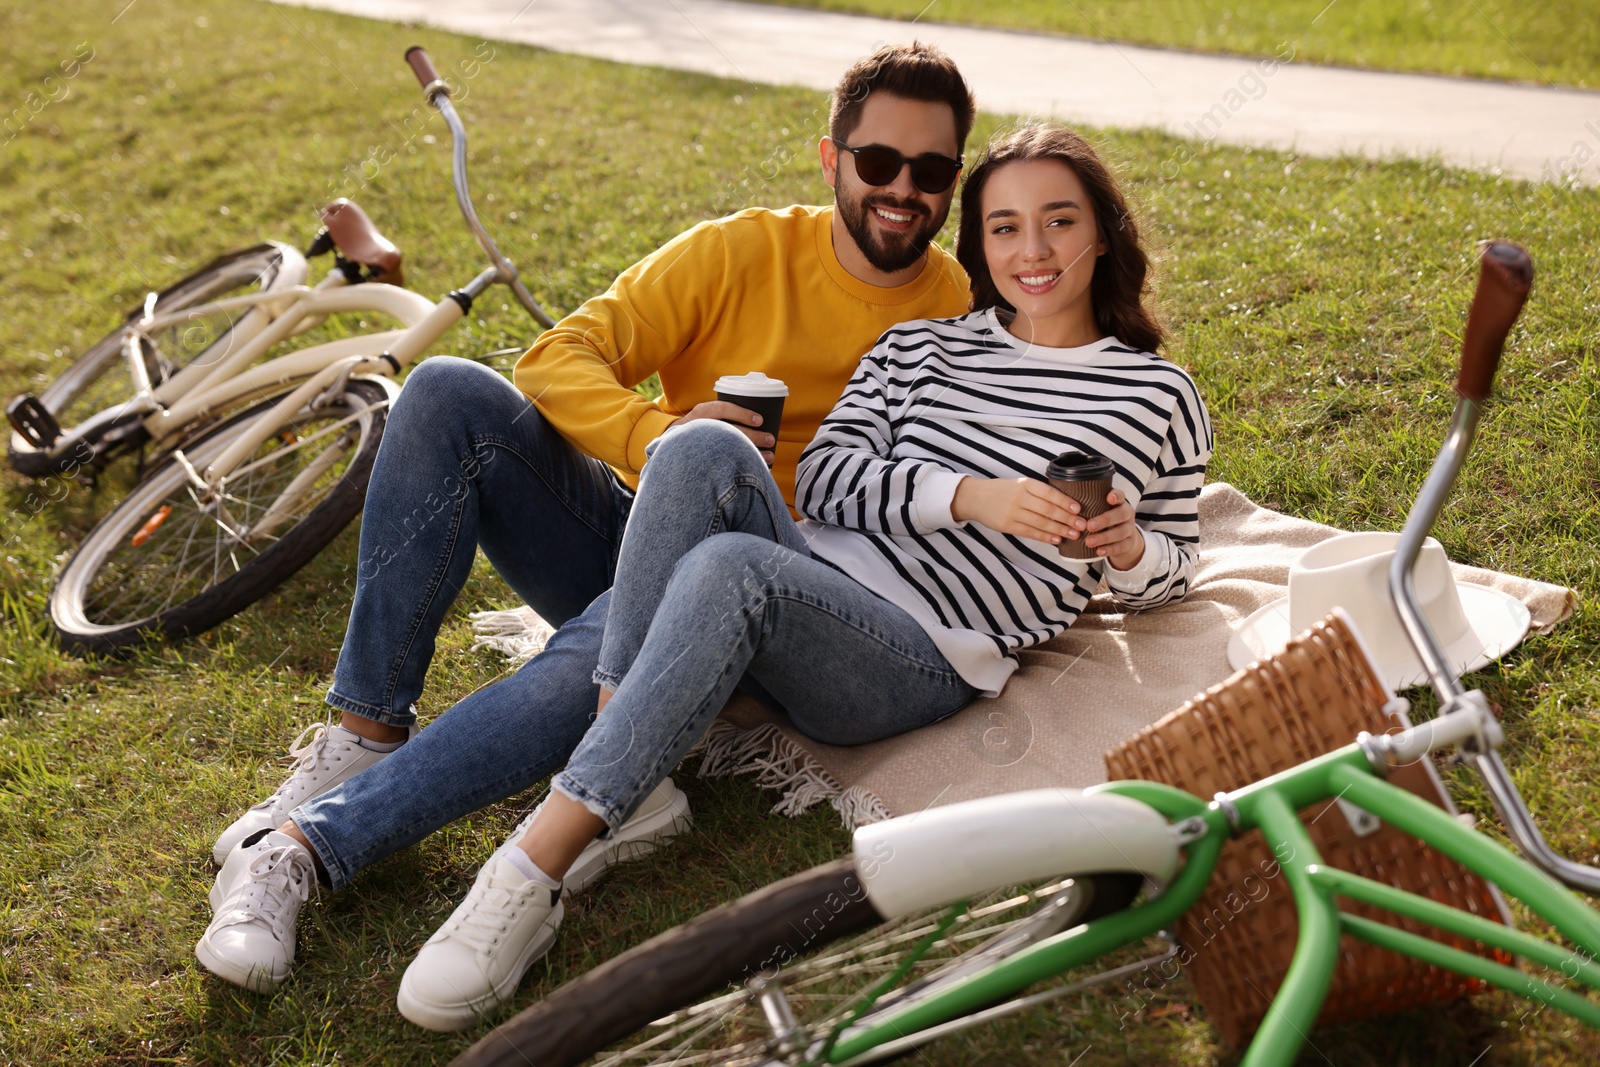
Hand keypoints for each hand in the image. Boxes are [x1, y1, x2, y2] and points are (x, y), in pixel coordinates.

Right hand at [669, 401, 775, 464]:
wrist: (672, 445)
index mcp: (702, 413)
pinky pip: (721, 466)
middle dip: (752, 437)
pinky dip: (740, 469)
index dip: (741, 414)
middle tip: (770, 439)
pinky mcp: (698, 462)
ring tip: (770, 457)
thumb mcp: (706, 417)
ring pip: (727, 451)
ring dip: (753, 454)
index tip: (759, 420)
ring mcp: (697, 444)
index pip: (721, 409)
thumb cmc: (700, 429)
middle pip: (729, 432)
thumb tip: (759, 422)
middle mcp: (698, 427)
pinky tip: (756, 469)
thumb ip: (724, 418)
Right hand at [950, 476, 1077, 543]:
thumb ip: (1038, 492)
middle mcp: (1019, 497)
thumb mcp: (1020, 484)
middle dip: (1067, 519)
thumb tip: (1066, 505)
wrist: (976, 497)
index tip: (1079, 509)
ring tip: (1073, 534)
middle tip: (1082, 525)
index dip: (1065, 501)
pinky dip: (1044, 537)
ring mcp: (1012, 512)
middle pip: (1047, 509)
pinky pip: (1030, 532)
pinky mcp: (1007, 525)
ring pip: (1040, 523)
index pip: (1049, 493)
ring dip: (1059, 530)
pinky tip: (1056, 540)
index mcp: (1025, 483)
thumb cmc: (1003, 490)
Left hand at [1080, 489, 1143, 569]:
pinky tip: (1099, 551)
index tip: (1109, 498)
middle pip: (1120, 515)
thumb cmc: (1107, 521)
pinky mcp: (1129, 544)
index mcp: (1119, 503)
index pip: (1120, 495)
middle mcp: (1127, 514)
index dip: (1116, 496)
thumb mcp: (1102, 510)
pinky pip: (1121, 547)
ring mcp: (1129, 529)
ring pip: (1120, 532)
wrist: (1125, 539)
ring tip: (1088, 541)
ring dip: (1103, 537)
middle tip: (1089, 525)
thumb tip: (1066, 504)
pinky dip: (1109, 549)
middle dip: (1104, 520)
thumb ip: (1090, 506)